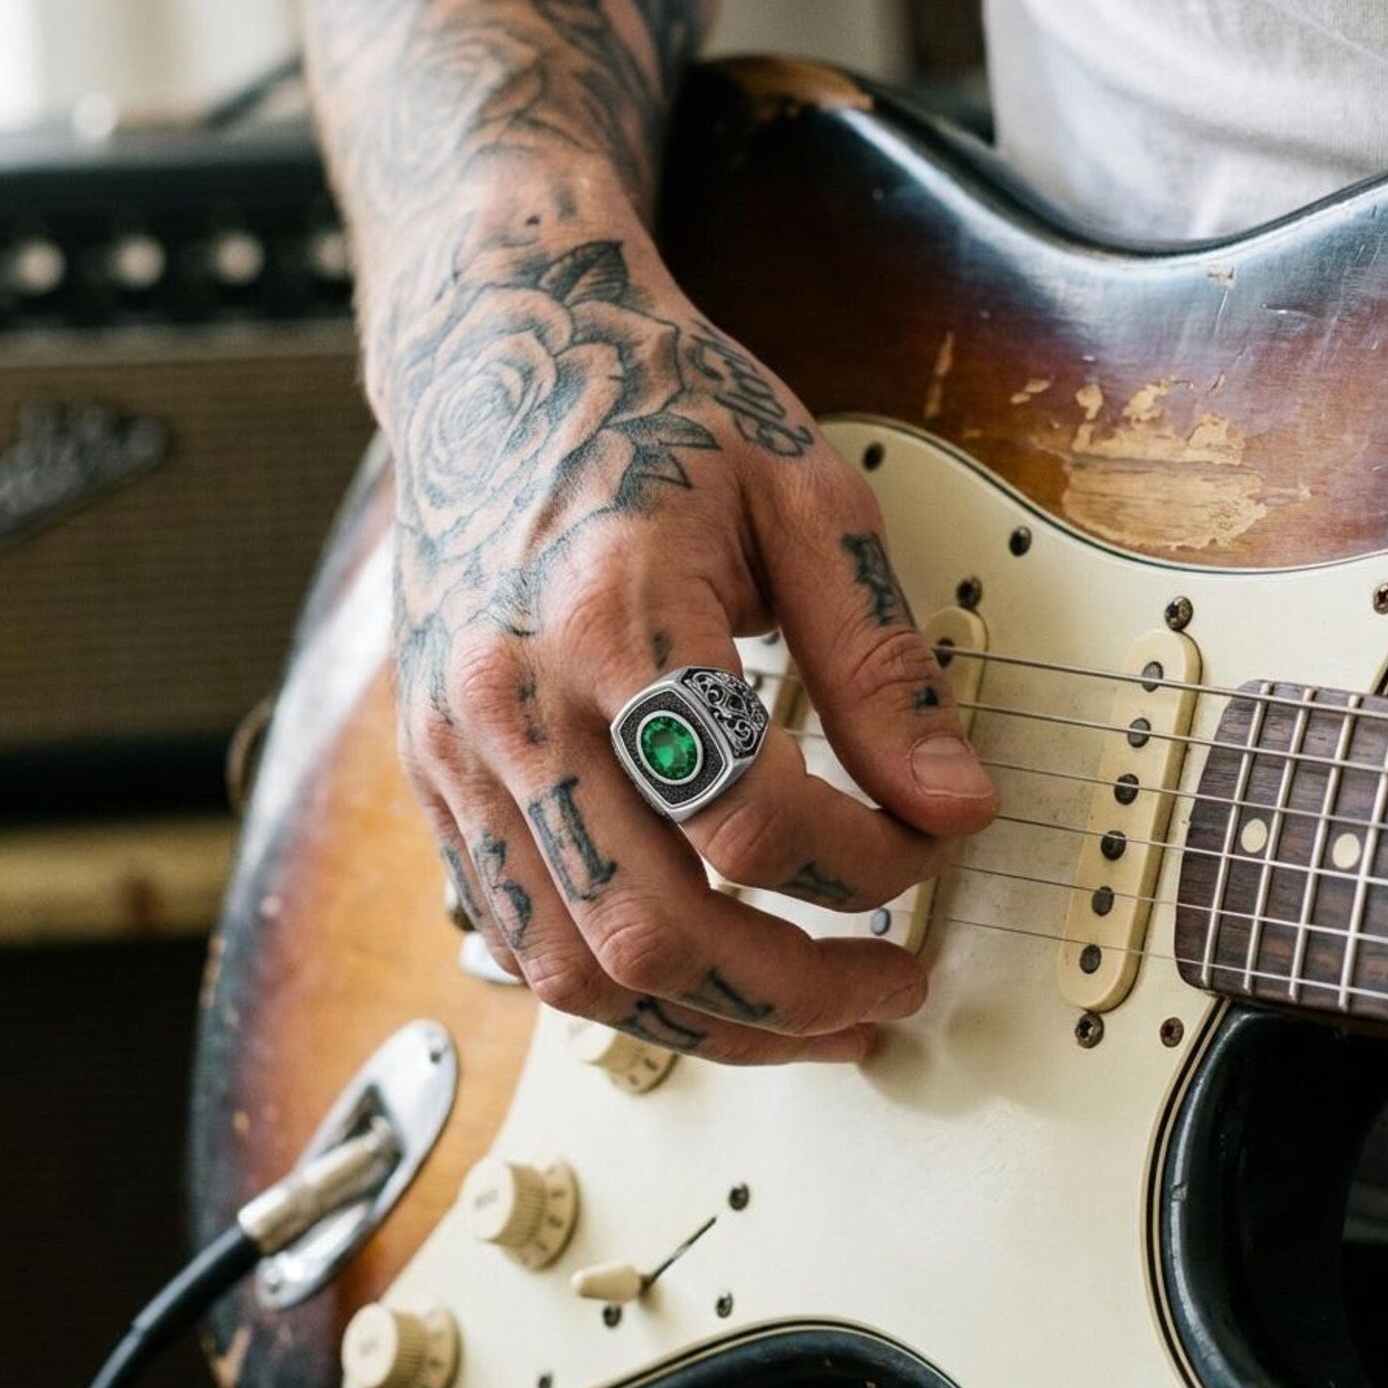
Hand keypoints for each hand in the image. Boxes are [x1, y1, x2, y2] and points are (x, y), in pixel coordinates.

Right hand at [376, 199, 995, 1064]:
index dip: (867, 863)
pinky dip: (617, 985)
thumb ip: (879, 663)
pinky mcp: (436, 776)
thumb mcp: (801, 500)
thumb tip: (952, 798)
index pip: (749, 817)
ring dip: (706, 1020)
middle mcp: (514, 704)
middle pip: (656, 930)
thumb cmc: (649, 412)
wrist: (498, 367)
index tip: (927, 844)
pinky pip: (517, 934)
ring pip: (574, 970)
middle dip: (796, 992)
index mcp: (612, 618)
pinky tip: (697, 969)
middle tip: (887, 988)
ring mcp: (458, 752)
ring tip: (803, 1016)